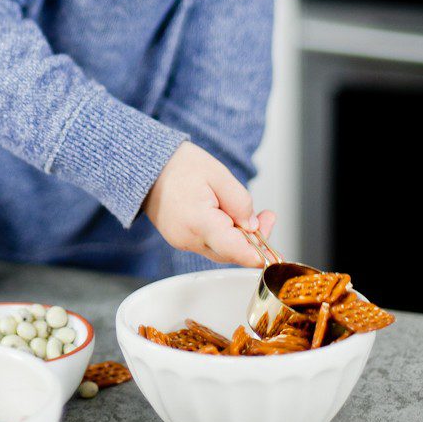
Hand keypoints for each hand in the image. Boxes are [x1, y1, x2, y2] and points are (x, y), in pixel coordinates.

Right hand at [143, 140, 275, 266]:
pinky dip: (222, 235)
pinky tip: (225, 215)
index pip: (235, 251)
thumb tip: (253, 226)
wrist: (148, 167)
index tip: (274, 256)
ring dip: (237, 236)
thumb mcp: (218, 174)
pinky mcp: (180, 239)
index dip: (258, 255)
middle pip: (230, 253)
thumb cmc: (179, 166)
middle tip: (267, 216)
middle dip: (253, 239)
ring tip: (245, 211)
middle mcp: (188, 238)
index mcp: (199, 222)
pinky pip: (208, 244)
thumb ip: (240, 202)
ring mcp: (182, 241)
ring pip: (220, 250)